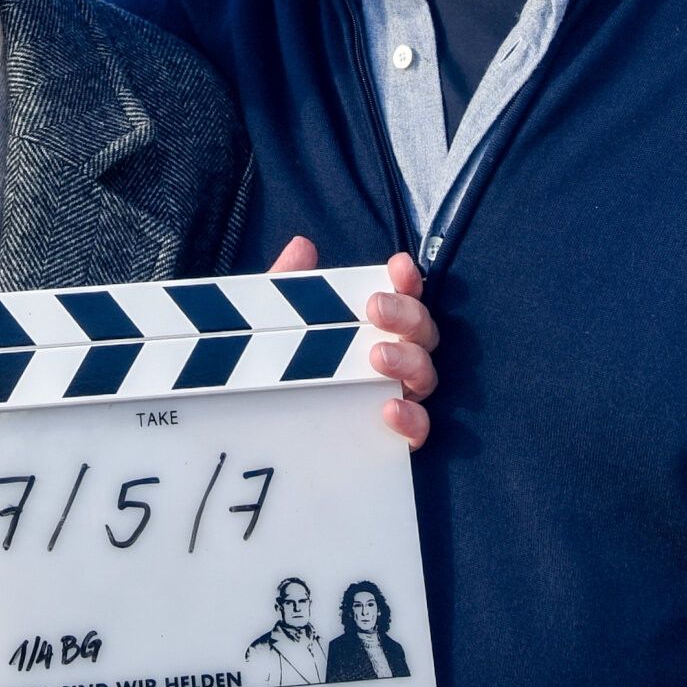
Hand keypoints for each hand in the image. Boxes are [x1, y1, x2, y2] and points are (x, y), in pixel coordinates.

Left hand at [268, 239, 439, 448]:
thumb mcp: (273, 323)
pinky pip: (418, 431)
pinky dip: (412, 419)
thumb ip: (287, 285)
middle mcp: (395, 360)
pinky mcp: (392, 439)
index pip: (406, 298)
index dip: (408, 281)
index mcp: (375, 329)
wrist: (260, 428)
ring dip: (408, 361)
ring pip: (426, 377)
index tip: (398, 266)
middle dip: (406, 314)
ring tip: (377, 355)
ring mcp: (397, 398)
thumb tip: (301, 247)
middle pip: (423, 333)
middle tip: (376, 307)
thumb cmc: (276, 362)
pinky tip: (390, 408)